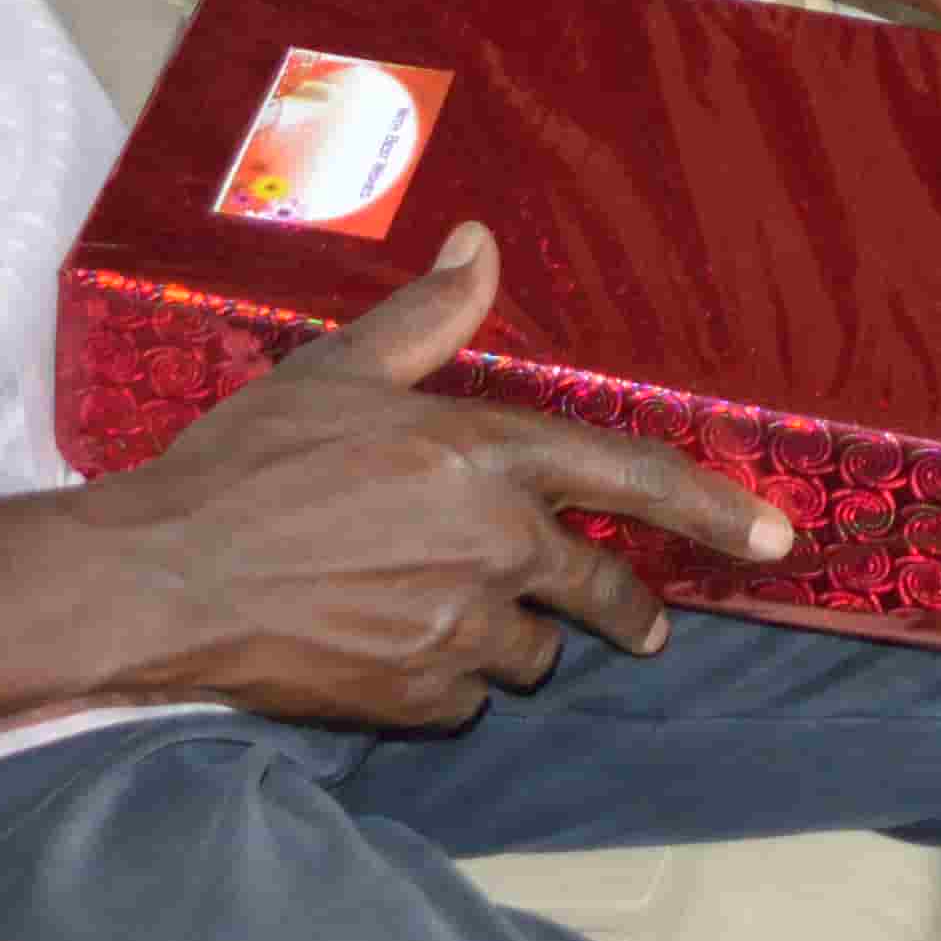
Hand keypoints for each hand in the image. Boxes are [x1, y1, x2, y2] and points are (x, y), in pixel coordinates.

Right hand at [59, 227, 792, 726]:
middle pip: (597, 591)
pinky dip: (449, 676)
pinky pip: (465, 694)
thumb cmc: (247, 464)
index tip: (775, 539)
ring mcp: (456, 631)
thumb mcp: (338, 371)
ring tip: (454, 606)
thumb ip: (427, 318)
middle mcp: (491, 548)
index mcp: (483, 457)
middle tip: (636, 619)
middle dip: (622, 606)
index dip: (711, 509)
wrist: (165, 579)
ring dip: (514, 634)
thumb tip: (481, 244)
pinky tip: (397, 642)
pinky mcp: (416, 696)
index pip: (627, 479)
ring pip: (530, 649)